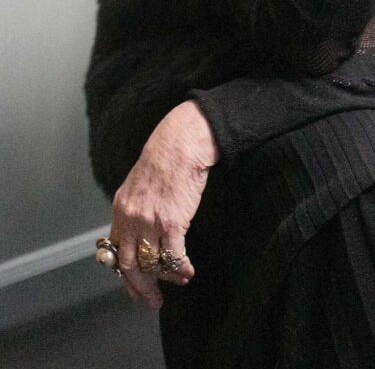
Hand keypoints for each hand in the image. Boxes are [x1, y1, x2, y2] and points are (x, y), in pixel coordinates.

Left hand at [109, 101, 218, 310]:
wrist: (181, 144)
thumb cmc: (164, 160)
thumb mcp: (138, 185)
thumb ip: (134, 210)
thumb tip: (139, 234)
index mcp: (120, 210)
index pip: (115, 252)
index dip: (125, 275)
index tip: (134, 287)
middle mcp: (131, 219)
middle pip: (130, 265)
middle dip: (141, 288)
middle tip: (153, 300)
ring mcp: (150, 222)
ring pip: (153, 263)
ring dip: (167, 278)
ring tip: (179, 281)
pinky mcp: (172, 222)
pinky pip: (174, 256)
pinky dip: (181, 268)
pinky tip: (188, 271)